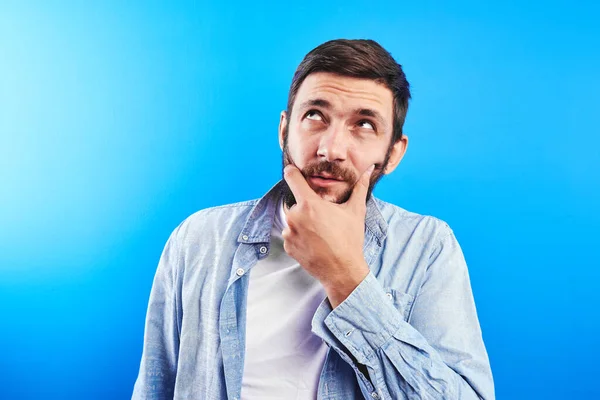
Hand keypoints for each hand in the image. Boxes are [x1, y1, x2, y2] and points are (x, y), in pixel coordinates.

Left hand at [282, 164, 374, 307]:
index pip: (291, 177)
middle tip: (322, 219)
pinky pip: (291, 236)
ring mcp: (289, 233)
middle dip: (306, 207)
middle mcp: (295, 216)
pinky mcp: (288, 246)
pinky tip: (315, 243)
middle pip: (296, 203)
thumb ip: (359, 188)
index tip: (292, 171)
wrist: (343, 270)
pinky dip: (300, 237)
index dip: (292, 172)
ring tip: (320, 233)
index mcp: (310, 204)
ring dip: (303, 223)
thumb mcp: (356, 211)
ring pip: (293, 220)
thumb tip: (368, 170)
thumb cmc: (350, 240)